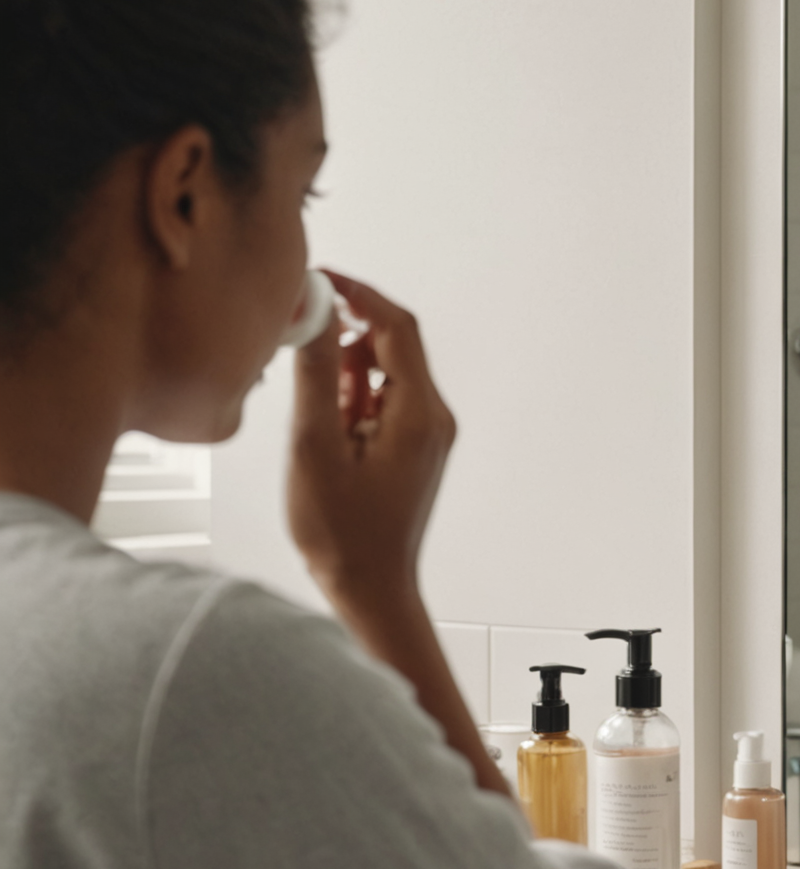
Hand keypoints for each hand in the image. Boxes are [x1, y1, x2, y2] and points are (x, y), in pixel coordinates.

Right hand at [287, 271, 456, 619]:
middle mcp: (434, 417)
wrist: (371, 589)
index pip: (397, 327)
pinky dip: (351, 398)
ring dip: (344, 373)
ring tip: (313, 418)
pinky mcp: (413, 446)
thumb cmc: (342, 533)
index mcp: (420, 414)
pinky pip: (383, 400)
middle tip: (297, 335)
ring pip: (385, 373)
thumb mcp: (315, 447)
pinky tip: (325, 431)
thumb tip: (314, 311)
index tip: (317, 278)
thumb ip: (317, 376)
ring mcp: (427, 433)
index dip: (358, 294)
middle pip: (394, 345)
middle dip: (346, 332)